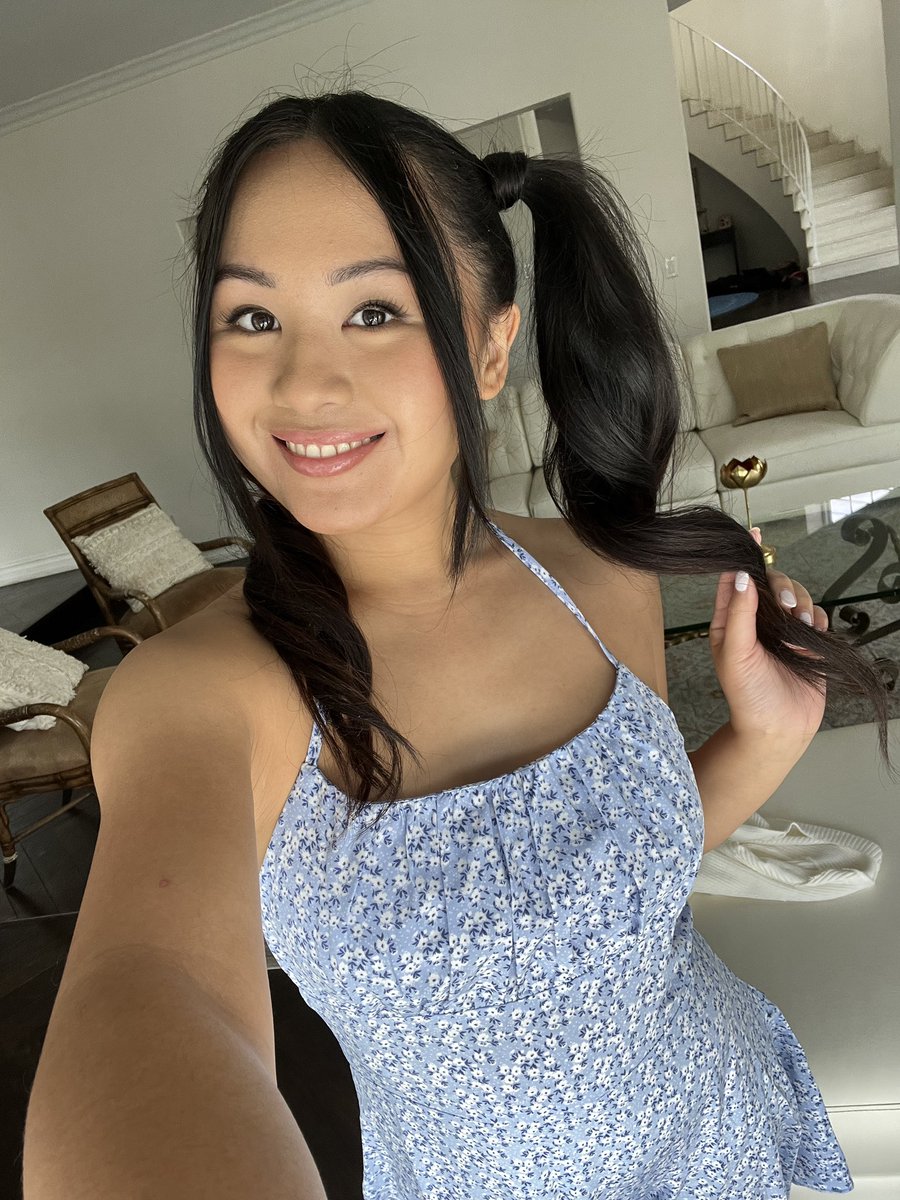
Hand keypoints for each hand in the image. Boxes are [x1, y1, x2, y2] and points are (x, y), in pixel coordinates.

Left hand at [707, 527, 827, 744]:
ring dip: (799, 602)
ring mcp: (782, 630)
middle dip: (780, 586)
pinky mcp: (805, 640)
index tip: (753, 535)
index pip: (734, 579)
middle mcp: (756, 622)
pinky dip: (814, 618)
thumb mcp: (736, 652)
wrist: (778, 728)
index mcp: (730, 621)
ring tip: (797, 625)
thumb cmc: (748, 695)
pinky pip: (814, 613)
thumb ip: (739, 613)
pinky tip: (810, 633)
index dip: (743, 557)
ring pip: (794, 595)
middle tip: (785, 605)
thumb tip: (741, 575)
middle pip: (770, 582)